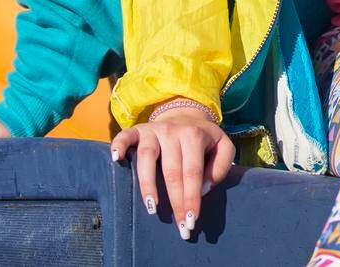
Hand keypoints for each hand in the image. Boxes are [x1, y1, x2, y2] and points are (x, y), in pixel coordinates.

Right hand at [111, 104, 234, 241]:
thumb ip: (220, 167)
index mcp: (194, 136)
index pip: (192, 172)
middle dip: (175, 201)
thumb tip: (203, 189)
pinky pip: (125, 136)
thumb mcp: (223, 146)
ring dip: (148, 184)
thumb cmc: (204, 138)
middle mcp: (172, 132)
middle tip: (179, 226)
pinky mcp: (138, 130)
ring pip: (147, 157)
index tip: (191, 220)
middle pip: (172, 171)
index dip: (191, 197)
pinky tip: (116, 160)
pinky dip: (119, 145)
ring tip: (152, 207)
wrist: (185, 114)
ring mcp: (153, 130)